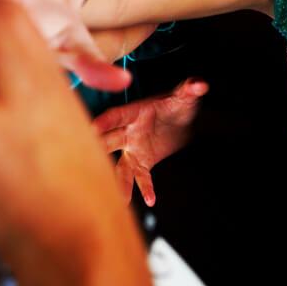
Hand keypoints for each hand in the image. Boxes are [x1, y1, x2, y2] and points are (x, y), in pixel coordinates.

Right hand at [93, 77, 207, 205]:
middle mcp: (127, 131)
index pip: (116, 116)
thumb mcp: (184, 96)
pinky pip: (139, 176)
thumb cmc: (177, 104)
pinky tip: (150, 200)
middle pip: (109, 141)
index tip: (92, 128)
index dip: (104, 122)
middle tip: (87, 161)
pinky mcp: (141, 161)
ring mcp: (132, 148)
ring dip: (120, 181)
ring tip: (121, 198)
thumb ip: (189, 90)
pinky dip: (144, 187)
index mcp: (133, 113)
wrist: (181, 121)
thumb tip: (199, 85)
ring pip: (121, 166)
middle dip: (99, 150)